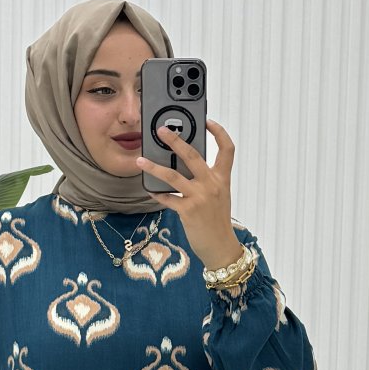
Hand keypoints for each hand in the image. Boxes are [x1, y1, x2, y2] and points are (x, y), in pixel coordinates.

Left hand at [135, 118, 243, 269]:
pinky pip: (167, 198)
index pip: (227, 149)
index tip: (208, 122)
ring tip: (141, 161)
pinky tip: (150, 190)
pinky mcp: (188, 211)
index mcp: (222, 178)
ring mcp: (200, 197)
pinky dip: (157, 194)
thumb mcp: (220, 197)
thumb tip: (185, 166)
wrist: (221, 247)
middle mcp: (212, 184)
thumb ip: (208, 180)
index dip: (219, 132)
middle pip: (192, 155)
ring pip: (173, 176)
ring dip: (154, 167)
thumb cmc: (218, 222)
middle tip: (161, 130)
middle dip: (175, 140)